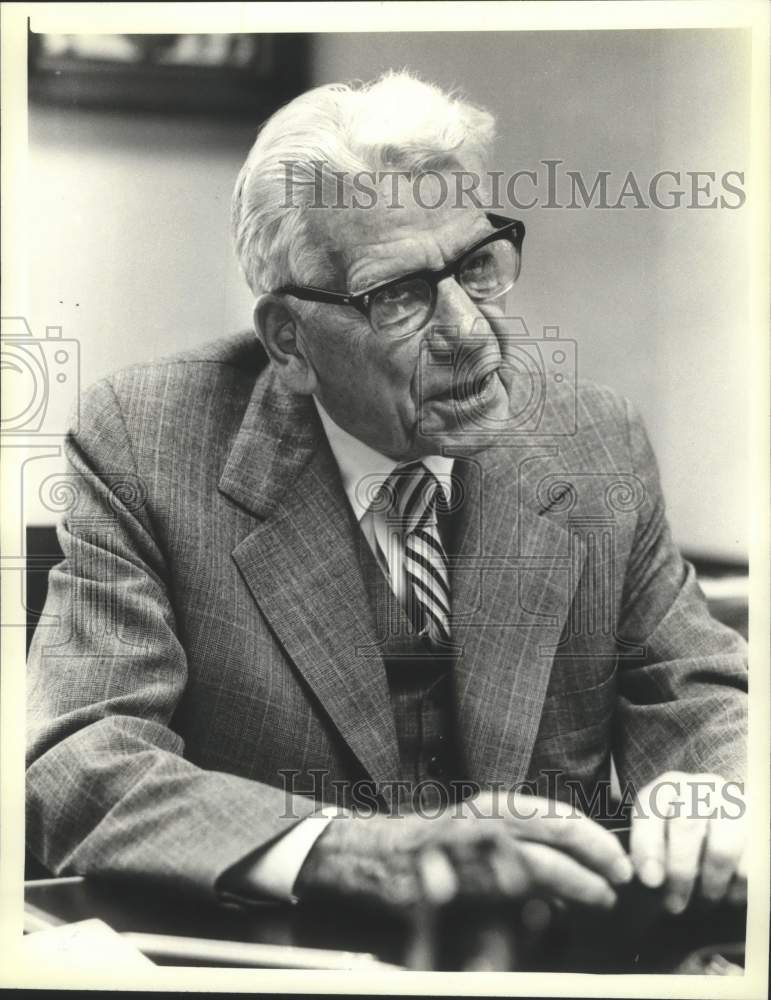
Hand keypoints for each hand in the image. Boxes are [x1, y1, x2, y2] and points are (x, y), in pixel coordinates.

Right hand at [294, 791, 633, 910]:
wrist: (375, 853)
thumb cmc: (442, 847)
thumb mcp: (488, 839)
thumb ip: (528, 855)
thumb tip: (578, 882)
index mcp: (493, 807)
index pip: (552, 814)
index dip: (590, 836)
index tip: (620, 860)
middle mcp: (476, 820)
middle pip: (543, 832)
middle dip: (587, 857)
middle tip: (619, 881)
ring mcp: (452, 848)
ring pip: (518, 864)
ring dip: (563, 883)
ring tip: (594, 899)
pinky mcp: (432, 879)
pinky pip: (476, 898)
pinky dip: (504, 908)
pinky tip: (533, 917)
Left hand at [630, 771, 746, 912]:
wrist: (726, 823)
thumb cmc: (682, 838)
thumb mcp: (659, 835)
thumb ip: (648, 852)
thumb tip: (647, 879)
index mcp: (668, 788)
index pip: (651, 809)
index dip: (648, 845)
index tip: (649, 880)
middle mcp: (703, 787)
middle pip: (686, 825)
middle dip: (679, 872)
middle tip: (674, 905)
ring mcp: (736, 804)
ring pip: (722, 849)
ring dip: (711, 884)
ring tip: (705, 900)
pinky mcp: (761, 827)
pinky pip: (751, 866)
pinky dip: (738, 888)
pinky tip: (728, 894)